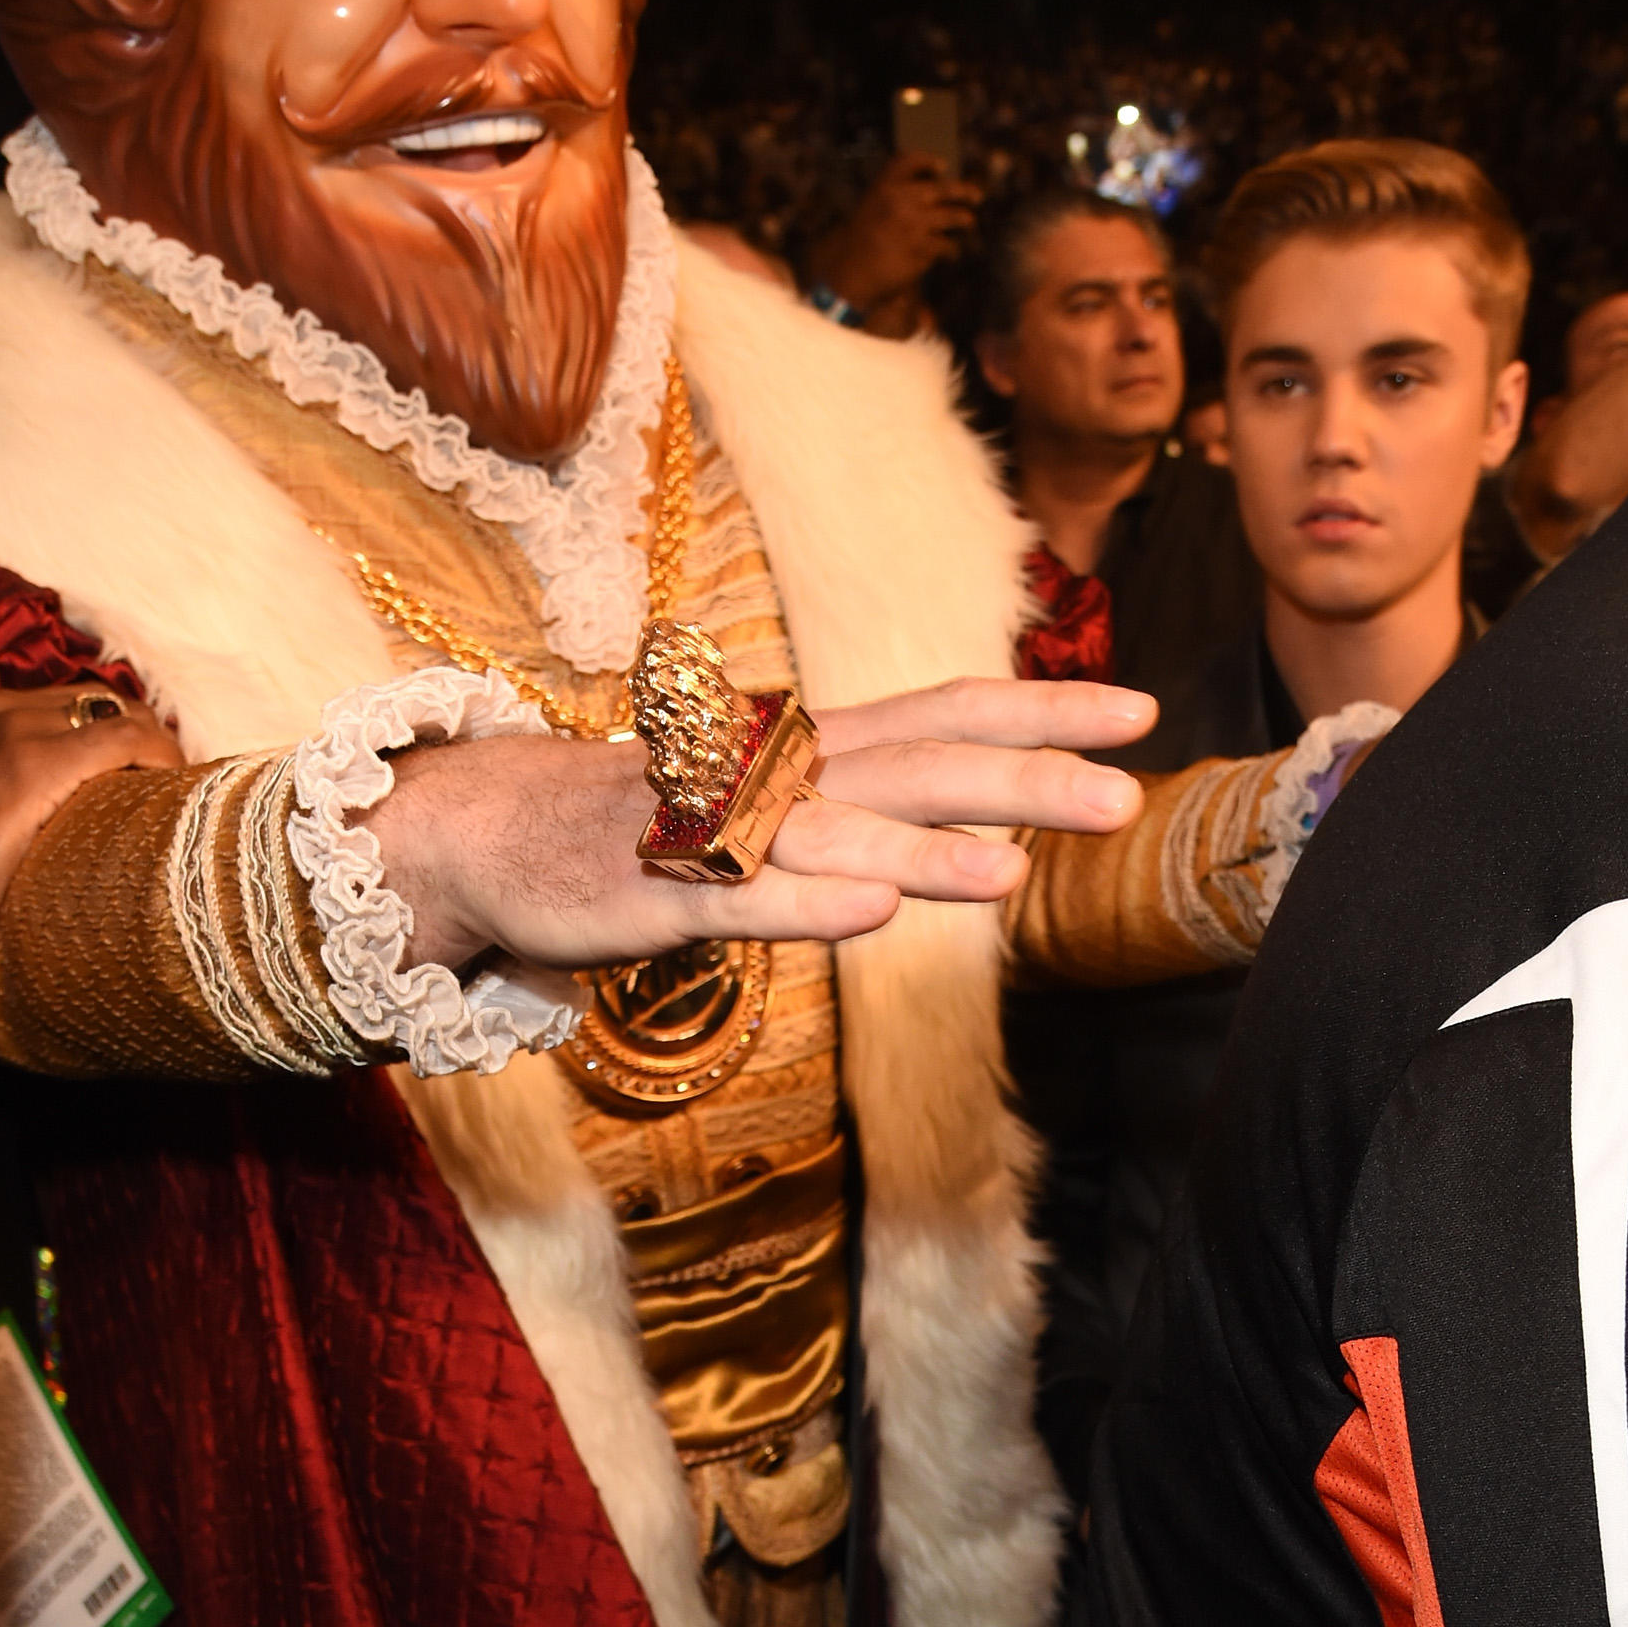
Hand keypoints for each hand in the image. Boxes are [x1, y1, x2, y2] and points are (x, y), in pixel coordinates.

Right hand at [0, 686, 182, 976]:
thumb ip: (21, 798)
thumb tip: (79, 817)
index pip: (79, 705)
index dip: (128, 737)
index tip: (155, 778)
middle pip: (105, 702)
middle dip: (149, 740)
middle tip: (174, 791)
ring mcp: (15, 733)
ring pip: (121, 714)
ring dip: (158, 751)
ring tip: (176, 800)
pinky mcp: (35, 766)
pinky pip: (125, 740)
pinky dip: (160, 758)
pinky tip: (172, 795)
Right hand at [369, 676, 1156, 972]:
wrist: (488, 830)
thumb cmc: (642, 822)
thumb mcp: (766, 806)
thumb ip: (860, 811)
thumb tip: (970, 828)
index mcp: (811, 750)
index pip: (944, 714)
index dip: (1041, 712)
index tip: (1139, 714)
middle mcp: (776, 774)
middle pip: (916, 764)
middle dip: (1024, 776)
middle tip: (1127, 791)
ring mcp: (715, 832)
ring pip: (835, 835)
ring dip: (925, 852)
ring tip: (1015, 877)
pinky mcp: (658, 892)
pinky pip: (741, 901)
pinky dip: (808, 904)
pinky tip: (874, 914)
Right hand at [811, 153, 982, 315]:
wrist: (850, 271)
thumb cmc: (863, 239)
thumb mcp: (872, 205)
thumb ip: (897, 191)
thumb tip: (937, 183)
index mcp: (885, 186)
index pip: (910, 160)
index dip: (929, 161)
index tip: (942, 166)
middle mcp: (901, 199)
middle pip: (944, 188)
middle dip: (965, 191)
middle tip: (977, 196)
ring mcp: (914, 224)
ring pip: (953, 217)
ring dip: (965, 220)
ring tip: (969, 222)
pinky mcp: (922, 249)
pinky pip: (947, 245)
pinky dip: (951, 250)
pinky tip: (951, 253)